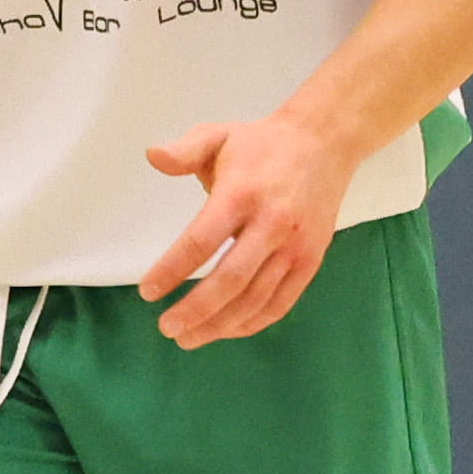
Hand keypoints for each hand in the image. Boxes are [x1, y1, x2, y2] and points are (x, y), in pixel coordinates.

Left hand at [135, 108, 356, 347]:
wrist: (324, 143)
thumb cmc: (261, 145)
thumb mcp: (218, 135)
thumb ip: (184, 150)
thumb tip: (152, 156)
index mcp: (242, 194)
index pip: (201, 241)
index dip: (172, 270)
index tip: (148, 292)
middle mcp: (271, 224)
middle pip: (230, 279)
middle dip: (195, 310)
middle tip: (166, 327)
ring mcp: (295, 246)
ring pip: (255, 298)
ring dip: (220, 325)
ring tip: (188, 337)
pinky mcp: (310, 261)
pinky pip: (280, 302)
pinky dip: (252, 322)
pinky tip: (225, 330)